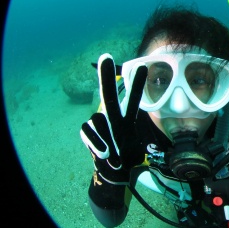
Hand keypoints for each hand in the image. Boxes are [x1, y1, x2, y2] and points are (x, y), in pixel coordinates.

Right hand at [80, 53, 147, 184]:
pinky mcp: (87, 131)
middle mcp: (111, 115)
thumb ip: (126, 144)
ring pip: (99, 120)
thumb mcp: (134, 147)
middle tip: (105, 56)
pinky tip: (105, 153)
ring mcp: (98, 122)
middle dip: (106, 75)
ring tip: (114, 152)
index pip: (132, 99)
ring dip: (107, 138)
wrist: (112, 171)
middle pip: (108, 93)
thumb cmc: (125, 155)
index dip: (136, 84)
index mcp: (126, 117)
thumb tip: (111, 148)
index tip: (141, 65)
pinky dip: (98, 143)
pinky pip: (89, 131)